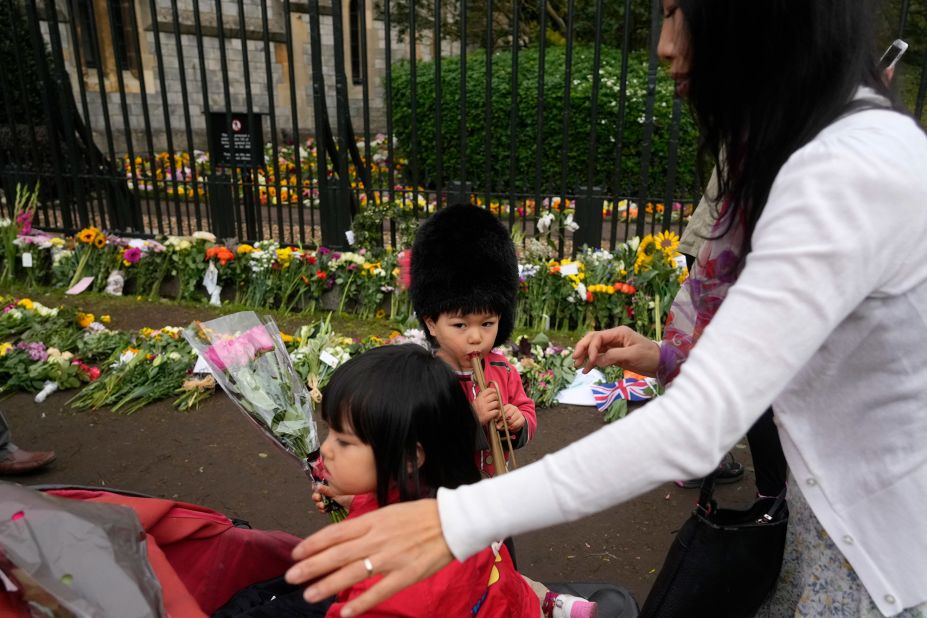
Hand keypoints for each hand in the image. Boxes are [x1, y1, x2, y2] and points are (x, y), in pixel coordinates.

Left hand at [286, 499, 452, 615]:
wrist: (453, 521)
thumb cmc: (421, 515)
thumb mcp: (389, 512)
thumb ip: (367, 526)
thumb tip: (342, 539)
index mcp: (373, 521)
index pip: (335, 533)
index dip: (313, 544)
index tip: (296, 554)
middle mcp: (377, 538)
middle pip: (338, 554)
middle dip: (312, 566)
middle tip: (291, 577)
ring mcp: (391, 557)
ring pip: (353, 573)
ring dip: (328, 585)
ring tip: (309, 595)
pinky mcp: (406, 574)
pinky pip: (379, 591)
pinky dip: (361, 602)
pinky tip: (345, 613)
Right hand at [312, 483, 353, 515]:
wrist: (356, 505)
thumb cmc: (348, 495)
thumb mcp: (336, 491)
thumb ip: (325, 489)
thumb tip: (317, 486)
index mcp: (330, 484)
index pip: (320, 484)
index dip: (316, 487)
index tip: (316, 489)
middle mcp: (330, 491)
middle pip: (318, 493)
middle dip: (316, 496)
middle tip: (318, 498)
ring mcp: (330, 499)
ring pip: (319, 501)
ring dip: (318, 504)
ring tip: (322, 505)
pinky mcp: (331, 507)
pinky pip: (323, 508)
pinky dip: (322, 509)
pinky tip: (324, 509)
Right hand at [472, 387, 501, 424]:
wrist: (472, 420)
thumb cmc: (475, 412)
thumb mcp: (477, 402)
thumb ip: (483, 397)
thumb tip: (492, 392)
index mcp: (479, 398)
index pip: (489, 390)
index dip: (494, 391)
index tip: (495, 393)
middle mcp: (481, 402)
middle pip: (495, 396)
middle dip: (497, 399)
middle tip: (496, 403)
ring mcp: (484, 408)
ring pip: (496, 403)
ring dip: (498, 407)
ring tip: (495, 409)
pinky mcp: (487, 415)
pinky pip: (496, 411)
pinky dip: (497, 413)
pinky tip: (495, 415)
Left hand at [496, 404, 524, 431]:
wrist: (517, 418)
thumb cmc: (507, 417)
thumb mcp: (502, 415)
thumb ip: (498, 416)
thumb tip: (494, 420)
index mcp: (509, 406)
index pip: (503, 410)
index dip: (499, 415)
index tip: (495, 420)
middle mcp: (514, 408)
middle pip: (507, 415)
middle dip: (501, 422)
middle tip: (497, 427)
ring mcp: (519, 413)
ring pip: (511, 421)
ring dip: (506, 426)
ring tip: (503, 428)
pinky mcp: (522, 419)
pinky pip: (516, 425)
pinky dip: (512, 428)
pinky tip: (509, 428)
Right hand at [572, 326, 660, 376]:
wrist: (661, 364)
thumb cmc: (650, 356)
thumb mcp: (633, 355)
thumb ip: (614, 356)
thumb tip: (597, 361)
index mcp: (619, 333)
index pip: (598, 337)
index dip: (591, 348)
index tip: (590, 361)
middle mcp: (614, 337)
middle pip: (592, 339)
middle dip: (582, 349)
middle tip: (575, 360)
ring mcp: (614, 346)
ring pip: (594, 348)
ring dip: (585, 356)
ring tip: (577, 366)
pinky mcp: (614, 355)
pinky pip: (599, 356)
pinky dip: (592, 362)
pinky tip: (587, 369)